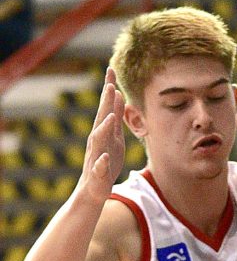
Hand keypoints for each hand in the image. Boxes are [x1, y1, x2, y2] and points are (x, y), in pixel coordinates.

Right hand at [79, 67, 124, 204]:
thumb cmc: (106, 163)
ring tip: (111, 116)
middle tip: (110, 85)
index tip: (111, 70)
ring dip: (104, 128)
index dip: (109, 90)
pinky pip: (99, 167)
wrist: (93, 190)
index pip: (106, 107)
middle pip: (102, 118)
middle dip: (106, 102)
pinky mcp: (98, 174)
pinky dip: (101, 162)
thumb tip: (119, 95)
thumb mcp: (115, 138)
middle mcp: (97, 140)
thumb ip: (116, 118)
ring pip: (99, 140)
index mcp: (103, 131)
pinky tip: (105, 158)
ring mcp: (96, 156)